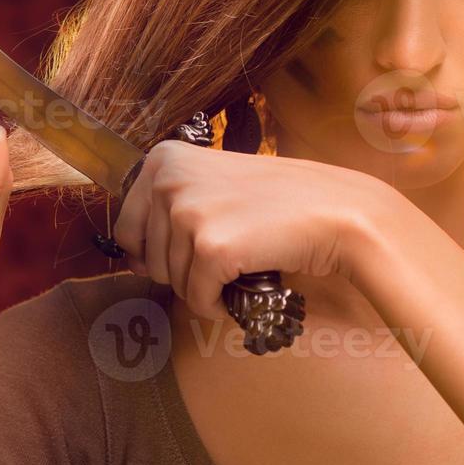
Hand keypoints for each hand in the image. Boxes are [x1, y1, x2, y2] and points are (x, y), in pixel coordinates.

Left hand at [112, 140, 378, 317]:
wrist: (337, 211)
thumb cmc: (278, 201)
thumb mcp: (212, 185)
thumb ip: (167, 209)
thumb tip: (129, 260)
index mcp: (163, 159)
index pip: (126, 229)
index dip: (157, 251)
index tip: (195, 246)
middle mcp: (167, 180)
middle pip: (149, 261)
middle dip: (185, 270)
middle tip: (230, 250)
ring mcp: (187, 213)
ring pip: (173, 284)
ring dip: (207, 286)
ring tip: (243, 260)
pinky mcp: (211, 249)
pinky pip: (198, 301)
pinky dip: (220, 306)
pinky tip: (248, 282)